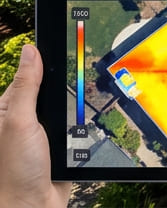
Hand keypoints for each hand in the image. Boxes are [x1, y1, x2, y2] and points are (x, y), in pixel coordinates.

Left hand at [0, 44, 72, 207]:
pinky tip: (90, 124)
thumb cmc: (14, 171)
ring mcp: (44, 133)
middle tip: (84, 77)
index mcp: (8, 110)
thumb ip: (26, 87)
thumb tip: (31, 51)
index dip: (46, 63)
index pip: (29, 76)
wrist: (33, 207)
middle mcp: (24, 120)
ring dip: (78, 109)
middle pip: (52, 90)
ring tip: (87, 106)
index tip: (69, 44)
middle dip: (67, 88)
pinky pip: (78, 127)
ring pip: (68, 107)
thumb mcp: (19, 122)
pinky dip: (86, 126)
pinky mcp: (61, 146)